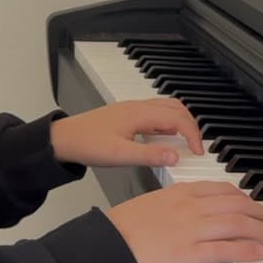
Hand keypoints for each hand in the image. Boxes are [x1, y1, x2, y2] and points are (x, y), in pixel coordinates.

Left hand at [49, 99, 202, 167]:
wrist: (64, 138)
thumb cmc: (88, 144)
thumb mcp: (120, 155)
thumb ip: (149, 155)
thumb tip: (176, 156)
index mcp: (139, 114)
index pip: (177, 118)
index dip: (192, 134)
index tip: (198, 152)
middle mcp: (138, 107)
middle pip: (176, 108)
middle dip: (191, 126)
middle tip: (197, 147)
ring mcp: (133, 109)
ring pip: (166, 107)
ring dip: (180, 121)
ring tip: (185, 141)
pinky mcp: (127, 114)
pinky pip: (155, 112)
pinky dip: (168, 122)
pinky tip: (164, 138)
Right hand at [106, 180, 262, 262]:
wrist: (109, 248)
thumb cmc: (122, 230)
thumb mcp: (150, 206)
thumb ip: (173, 206)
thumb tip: (188, 215)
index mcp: (179, 193)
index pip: (222, 189)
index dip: (244, 198)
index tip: (254, 205)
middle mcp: (190, 207)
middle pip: (236, 205)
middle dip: (260, 214)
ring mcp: (193, 230)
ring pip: (238, 224)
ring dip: (262, 231)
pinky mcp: (192, 254)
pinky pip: (228, 249)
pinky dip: (248, 250)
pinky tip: (260, 253)